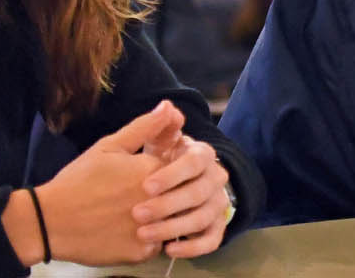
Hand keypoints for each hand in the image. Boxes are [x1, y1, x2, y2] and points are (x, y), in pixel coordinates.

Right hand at [35, 101, 178, 265]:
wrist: (50, 221)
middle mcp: (159, 201)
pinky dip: (147, 240)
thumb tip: (170, 106)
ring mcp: (152, 229)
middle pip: (181, 197)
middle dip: (170, 195)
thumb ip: (145, 127)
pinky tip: (124, 231)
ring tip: (131, 213)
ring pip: (173, 223)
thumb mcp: (110, 147)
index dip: (168, 170)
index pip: (182, 168)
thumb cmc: (79, 179)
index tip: (145, 175)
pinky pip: (157, 246)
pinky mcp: (142, 254)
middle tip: (136, 197)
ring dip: (162, 218)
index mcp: (153, 171)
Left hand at [134, 135, 231, 258]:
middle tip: (138, 214)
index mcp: (201, 154)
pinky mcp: (214, 227)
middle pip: (200, 192)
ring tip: (145, 234)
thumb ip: (155, 127)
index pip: (195, 162)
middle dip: (168, 204)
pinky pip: (212, 239)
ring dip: (175, 227)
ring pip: (204, 217)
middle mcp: (215, 178)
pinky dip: (192, 247)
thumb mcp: (149, 145)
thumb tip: (168, 106)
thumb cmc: (148, 165)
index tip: (145, 186)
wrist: (152, 191)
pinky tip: (168, 249)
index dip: (173, 174)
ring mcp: (217, 204)